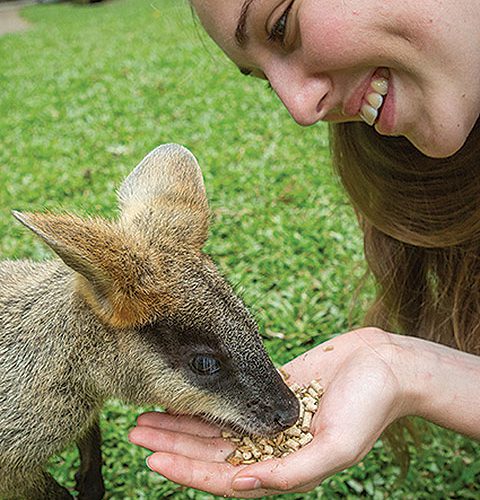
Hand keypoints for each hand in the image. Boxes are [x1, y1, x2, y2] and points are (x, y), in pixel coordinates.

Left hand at [128, 328, 413, 496]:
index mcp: (283, 464)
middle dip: (172, 441)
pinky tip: (188, 392)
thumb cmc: (369, 408)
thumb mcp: (335, 449)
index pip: (222, 474)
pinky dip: (209, 397)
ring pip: (216, 423)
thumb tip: (242, 485)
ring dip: (183, 420)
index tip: (151, 457)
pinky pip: (233, 397)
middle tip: (135, 430)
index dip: (185, 468)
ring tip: (148, 414)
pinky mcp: (272, 389)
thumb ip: (290, 473)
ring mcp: (269, 415)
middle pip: (210, 448)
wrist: (385, 366)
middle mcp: (271, 443)